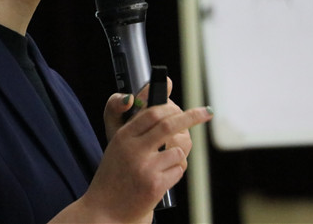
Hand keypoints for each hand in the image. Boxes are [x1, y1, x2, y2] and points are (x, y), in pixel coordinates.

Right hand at [84, 94, 212, 222]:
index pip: (151, 113)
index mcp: (123, 136)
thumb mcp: (118, 146)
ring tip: (163, 166)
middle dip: (192, 116)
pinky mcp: (155, 185)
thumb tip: (164, 101)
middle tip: (206, 112)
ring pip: (178, 151)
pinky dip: (175, 172)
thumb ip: (138, 124)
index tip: (183, 106)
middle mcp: (133, 149)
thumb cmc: (115, 176)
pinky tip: (161, 178)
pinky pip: (178, 170)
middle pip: (169, 125)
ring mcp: (145, 168)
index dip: (171, 106)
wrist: (106, 210)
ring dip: (178, 156)